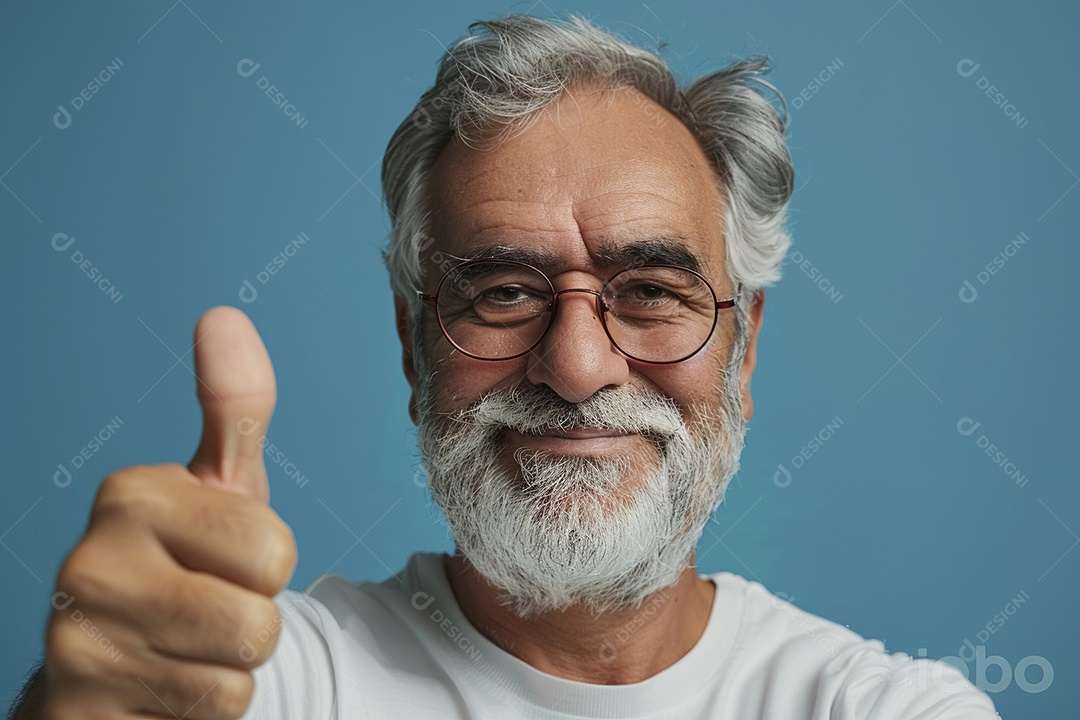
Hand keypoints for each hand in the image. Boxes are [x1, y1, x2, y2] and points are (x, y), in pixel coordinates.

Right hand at [43, 307, 296, 718]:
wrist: (111, 662)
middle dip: (252, 623)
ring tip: (185, 647)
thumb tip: (225, 315)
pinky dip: (198, 713)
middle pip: (258, 619)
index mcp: (131, 496)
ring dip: (227, 672)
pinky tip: (161, 687)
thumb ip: (232, 409)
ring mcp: (76, 646)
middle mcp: (88, 565)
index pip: (273, 551)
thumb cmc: (182, 564)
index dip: (266, 566)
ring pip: (233, 678)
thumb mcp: (218, 488)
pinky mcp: (80, 712)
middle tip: (207, 609)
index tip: (220, 559)